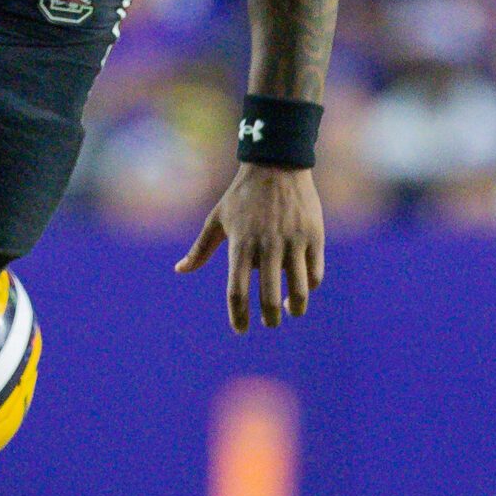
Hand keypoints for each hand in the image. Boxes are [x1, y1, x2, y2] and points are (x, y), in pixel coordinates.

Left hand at [176, 163, 324, 332]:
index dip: (238, 316)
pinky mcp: (314, 237)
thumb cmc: (242, 195)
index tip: (240, 330)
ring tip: (290, 311)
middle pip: (269, 298)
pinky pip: (315, 273)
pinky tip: (302, 289)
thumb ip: (200, 249)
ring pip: (299, 290)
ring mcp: (293, 243)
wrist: (276, 165)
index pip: (236, 292)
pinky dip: (309, 287)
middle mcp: (266, 247)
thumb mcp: (217, 219)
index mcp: (240, 245)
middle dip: (269, 318)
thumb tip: (180, 270)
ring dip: (295, 308)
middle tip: (268, 323)